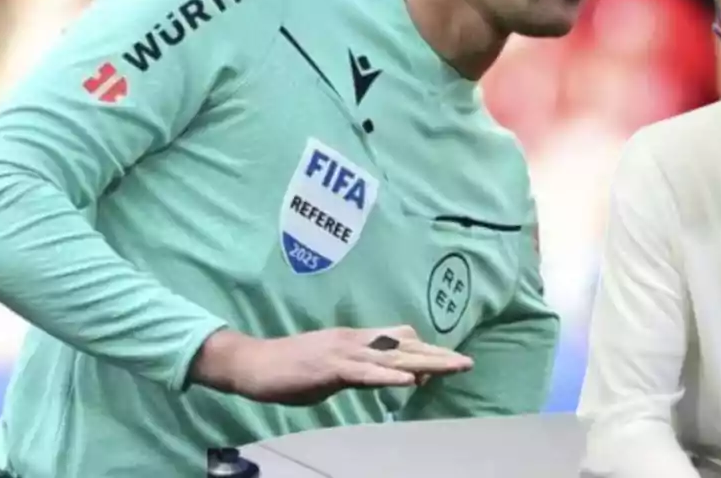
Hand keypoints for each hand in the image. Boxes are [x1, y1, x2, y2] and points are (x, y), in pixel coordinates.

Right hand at [190, 326, 472, 405]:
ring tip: (452, 367)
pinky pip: (365, 372)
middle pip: (405, 346)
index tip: (450, 361)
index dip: (426, 352)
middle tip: (467, 362)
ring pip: (393, 356)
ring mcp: (344, 351)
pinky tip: (410, 379)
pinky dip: (389, 376)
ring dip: (425, 362)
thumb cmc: (290, 369)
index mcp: (357, 340)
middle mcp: (356, 340)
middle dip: (438, 355)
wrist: (253, 363)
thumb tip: (384, 378)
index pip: (401, 342)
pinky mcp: (330, 366)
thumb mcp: (333, 370)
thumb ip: (360, 371)